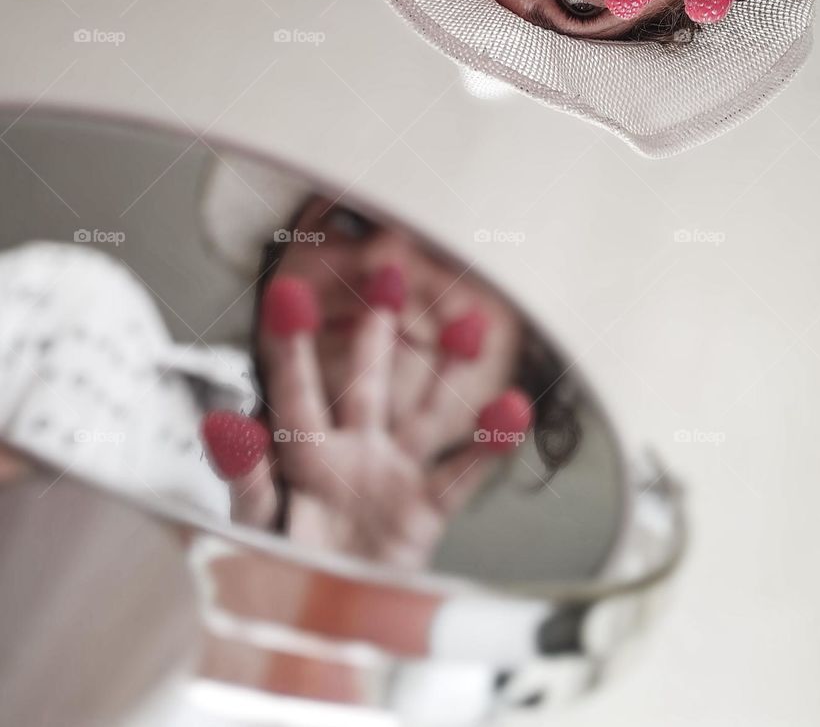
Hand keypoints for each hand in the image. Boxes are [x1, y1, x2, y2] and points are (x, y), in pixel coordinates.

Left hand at [203, 297, 506, 569]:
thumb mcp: (254, 530)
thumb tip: (222, 420)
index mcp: (300, 455)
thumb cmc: (281, 579)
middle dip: (374, 333)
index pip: (294, 392)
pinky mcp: (424, 510)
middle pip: (365, 383)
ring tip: (470, 323)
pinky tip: (511, 408)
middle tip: (389, 272)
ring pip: (422, 413)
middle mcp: (350, 452)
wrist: (328, 631)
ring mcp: (391, 475)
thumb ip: (246, 477)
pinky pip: (460, 473)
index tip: (290, 292)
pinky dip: (487, 444)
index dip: (290, 346)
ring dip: (448, 372)